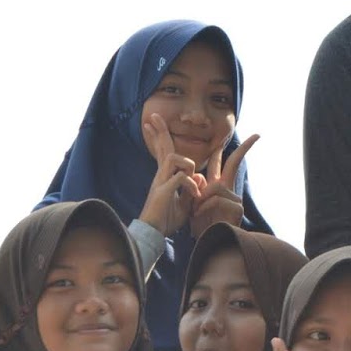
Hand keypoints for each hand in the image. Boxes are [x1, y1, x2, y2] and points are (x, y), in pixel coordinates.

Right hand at [139, 114, 207, 234]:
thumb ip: (192, 189)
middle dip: (159, 131)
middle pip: (162, 148)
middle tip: (152, 116)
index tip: (150, 124)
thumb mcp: (184, 204)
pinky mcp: (162, 192)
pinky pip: (179, 178)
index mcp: (164, 177)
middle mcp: (160, 176)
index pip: (162, 153)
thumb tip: (200, 177)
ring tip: (191, 179)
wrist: (153, 235)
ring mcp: (160, 183)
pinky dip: (190, 184)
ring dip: (186, 164)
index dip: (158, 138)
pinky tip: (194, 195)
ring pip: (172, 157)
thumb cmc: (166, 220)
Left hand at [189, 132, 258, 238]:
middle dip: (245, 148)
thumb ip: (196, 188)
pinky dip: (205, 206)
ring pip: (215, 185)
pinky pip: (217, 199)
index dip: (225, 150)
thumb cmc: (200, 224)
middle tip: (257, 135)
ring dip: (202, 198)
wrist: (207, 242)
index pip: (223, 163)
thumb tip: (199, 175)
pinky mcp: (237, 207)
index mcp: (218, 185)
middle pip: (235, 162)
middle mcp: (228, 188)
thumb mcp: (193, 202)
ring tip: (196, 212)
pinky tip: (202, 216)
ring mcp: (234, 197)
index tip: (237, 139)